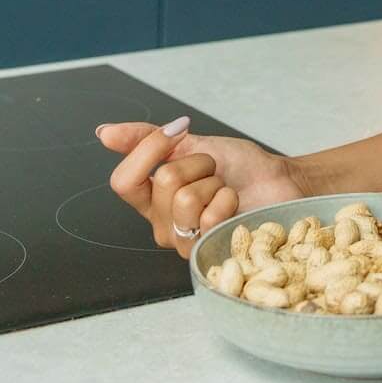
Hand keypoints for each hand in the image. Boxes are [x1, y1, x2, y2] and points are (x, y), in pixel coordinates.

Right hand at [96, 118, 306, 259]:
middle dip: (199, 163)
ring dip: (216, 183)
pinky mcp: (210, 251)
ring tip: (225, 190)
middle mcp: (163, 226)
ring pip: (186, 199)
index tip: (178, 131)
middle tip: (215, 171)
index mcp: (152, 201)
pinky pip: (210, 216)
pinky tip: (236, 207)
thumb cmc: (237, 167)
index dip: (149, 149)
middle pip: (164, 181)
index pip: (123, 181)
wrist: (277, 179)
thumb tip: (103, 132)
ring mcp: (185, 243)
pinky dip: (229, 199)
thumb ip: (146, 139)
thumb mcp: (190, 143)